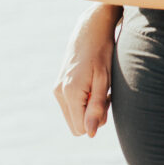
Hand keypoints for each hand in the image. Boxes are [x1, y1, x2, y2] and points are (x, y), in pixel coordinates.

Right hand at [53, 4, 121, 136]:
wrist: (90, 30)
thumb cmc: (102, 53)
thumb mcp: (104, 80)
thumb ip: (96, 107)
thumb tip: (90, 134)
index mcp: (70, 92)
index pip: (80, 128)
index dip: (97, 121)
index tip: (106, 101)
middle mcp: (59, 92)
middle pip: (75, 126)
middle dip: (92, 117)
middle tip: (104, 95)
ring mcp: (57, 89)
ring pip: (74, 116)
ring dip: (88, 109)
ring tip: (99, 89)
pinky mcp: (59, 86)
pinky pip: (71, 106)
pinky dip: (83, 102)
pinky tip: (92, 86)